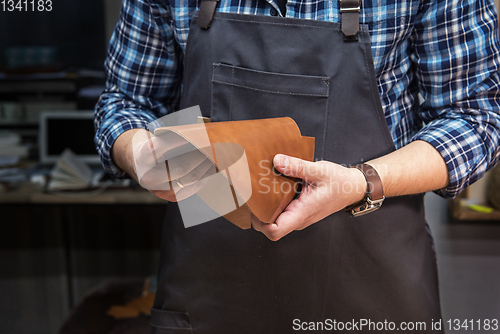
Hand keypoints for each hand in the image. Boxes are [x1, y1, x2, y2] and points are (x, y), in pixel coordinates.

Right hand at [112, 129, 215, 201]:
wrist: (138, 164)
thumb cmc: (153, 146)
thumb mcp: (155, 137)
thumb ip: (173, 136)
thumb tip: (201, 133)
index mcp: (143, 157)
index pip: (163, 147)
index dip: (181, 140)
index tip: (197, 133)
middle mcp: (148, 177)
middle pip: (181, 167)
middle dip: (200, 156)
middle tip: (213, 147)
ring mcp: (159, 190)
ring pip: (190, 179)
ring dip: (206, 166)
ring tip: (215, 156)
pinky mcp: (170, 197)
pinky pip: (192, 188)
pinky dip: (204, 177)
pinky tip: (211, 167)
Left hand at [252, 154, 366, 240]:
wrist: (352, 188)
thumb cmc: (339, 182)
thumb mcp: (318, 170)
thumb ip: (297, 166)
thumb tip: (277, 160)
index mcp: (302, 214)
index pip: (275, 231)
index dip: (260, 222)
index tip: (254, 205)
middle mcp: (297, 218)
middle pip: (269, 227)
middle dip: (257, 214)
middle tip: (250, 194)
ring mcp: (297, 215)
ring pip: (273, 219)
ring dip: (263, 208)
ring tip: (257, 189)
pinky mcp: (297, 209)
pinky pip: (279, 211)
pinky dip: (272, 202)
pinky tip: (268, 187)